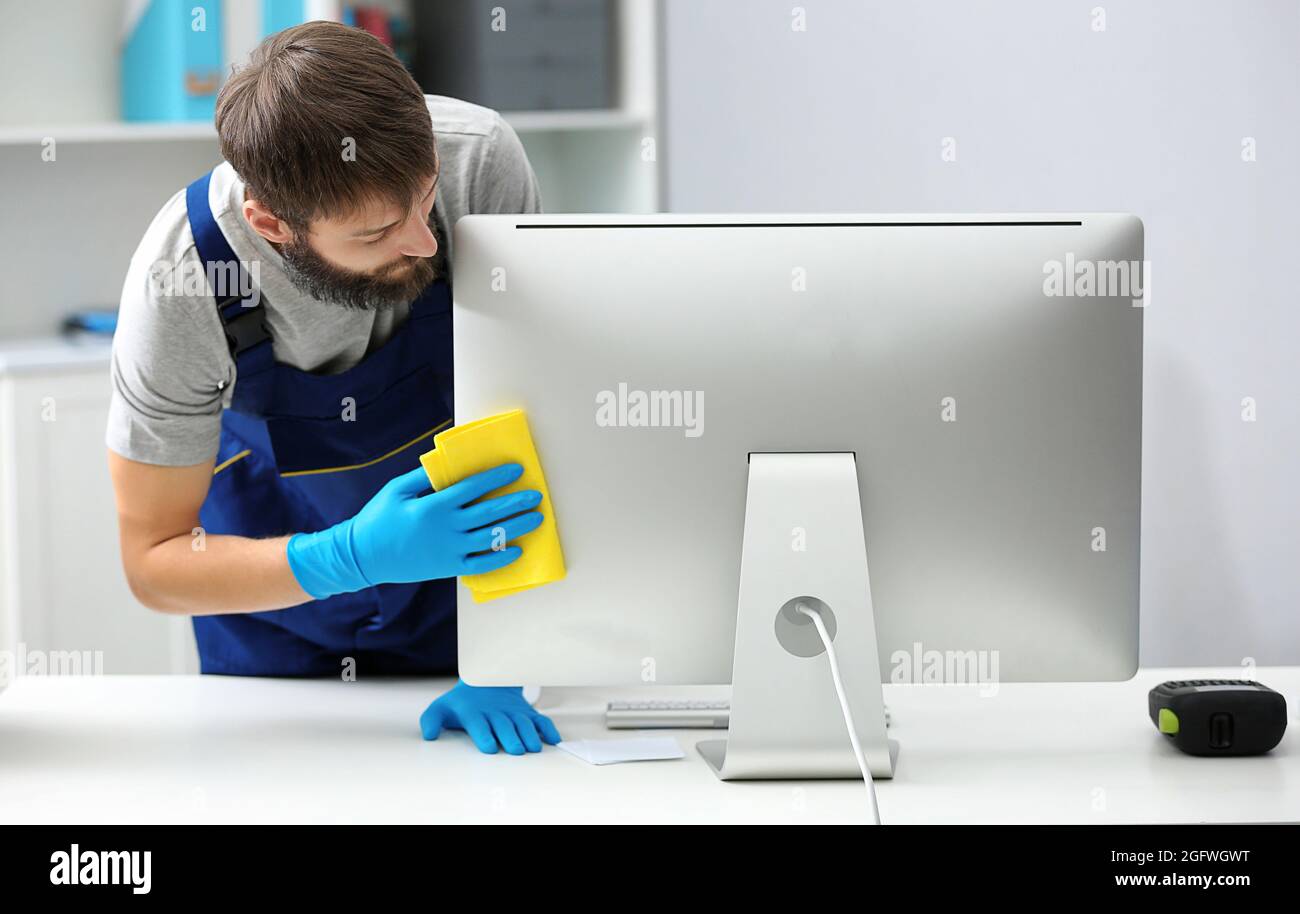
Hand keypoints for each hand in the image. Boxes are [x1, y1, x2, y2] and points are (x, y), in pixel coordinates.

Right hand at [286, 462, 543, 598]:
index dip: (497, 477)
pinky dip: (500, 558)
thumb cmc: (378, 518)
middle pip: (490, 512)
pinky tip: (517, 550)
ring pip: (491, 537)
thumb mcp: (397, 490)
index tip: (517, 470)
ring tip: (536, 519)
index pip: (474, 487)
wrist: (363, 556)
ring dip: (517, 527)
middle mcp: (446, 528)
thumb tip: (445, 462)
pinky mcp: (449, 567)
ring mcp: (450, 550)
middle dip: (516, 502)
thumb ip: (423, 476)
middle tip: (537, 496)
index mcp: (434, 505)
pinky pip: (481, 564)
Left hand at [419, 681, 561, 754]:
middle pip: (505, 726)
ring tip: (534, 748)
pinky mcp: (526, 714)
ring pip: (524, 723)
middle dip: (511, 738)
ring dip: (530, 735)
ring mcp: (513, 713)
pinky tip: (553, 740)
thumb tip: (428, 735)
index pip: (479, 725)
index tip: (488, 747)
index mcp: (475, 714)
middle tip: (516, 751)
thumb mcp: (441, 707)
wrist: (484, 681)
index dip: (484, 735)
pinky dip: (548, 729)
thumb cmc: (462, 703)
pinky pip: (540, 720)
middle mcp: (496, 714)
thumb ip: (431, 720)